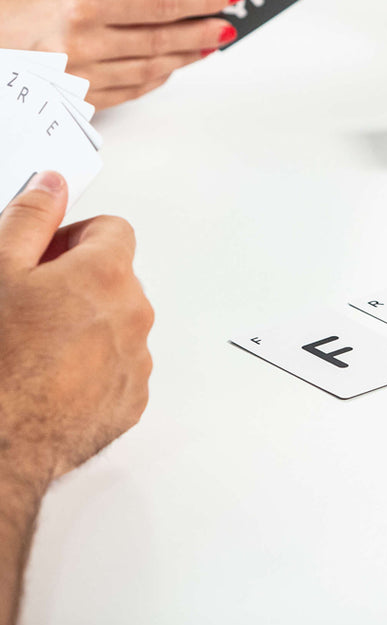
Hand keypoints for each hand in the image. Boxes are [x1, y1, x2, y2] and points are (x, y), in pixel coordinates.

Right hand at [0, 0, 244, 108]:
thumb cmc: (13, 8)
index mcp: (81, 7)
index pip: (159, 3)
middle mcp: (85, 45)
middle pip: (161, 39)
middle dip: (202, 32)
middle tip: (227, 25)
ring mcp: (84, 79)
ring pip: (152, 68)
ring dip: (186, 55)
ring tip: (210, 43)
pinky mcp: (82, 101)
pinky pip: (133, 89)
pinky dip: (159, 76)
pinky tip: (175, 63)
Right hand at [0, 172, 153, 491]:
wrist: (0, 439)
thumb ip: (31, 217)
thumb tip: (52, 184)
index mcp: (106, 275)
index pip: (113, 231)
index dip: (74, 237)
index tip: (47, 254)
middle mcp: (134, 315)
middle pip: (116, 279)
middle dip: (79, 283)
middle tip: (29, 303)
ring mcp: (136, 361)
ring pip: (117, 326)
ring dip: (87, 327)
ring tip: (34, 348)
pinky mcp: (130, 401)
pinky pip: (118, 370)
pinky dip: (91, 368)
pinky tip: (48, 379)